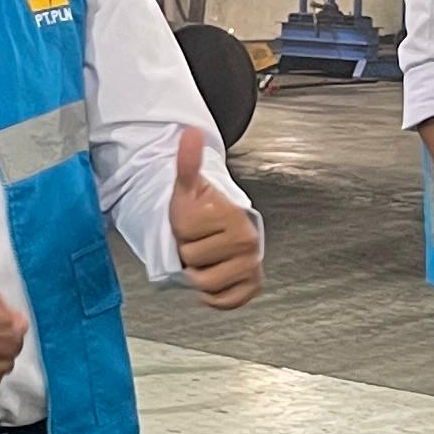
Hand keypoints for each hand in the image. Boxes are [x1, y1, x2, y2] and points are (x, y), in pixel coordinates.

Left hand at [171, 126, 262, 310]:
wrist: (223, 229)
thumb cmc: (203, 211)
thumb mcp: (190, 187)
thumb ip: (187, 162)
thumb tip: (190, 132)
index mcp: (233, 219)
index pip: (186, 239)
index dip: (181, 233)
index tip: (192, 225)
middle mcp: (248, 244)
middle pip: (194, 265)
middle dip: (189, 255)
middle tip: (199, 242)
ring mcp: (251, 266)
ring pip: (205, 285)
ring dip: (198, 275)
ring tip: (205, 258)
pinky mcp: (252, 286)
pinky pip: (223, 301)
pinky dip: (213, 295)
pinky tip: (215, 274)